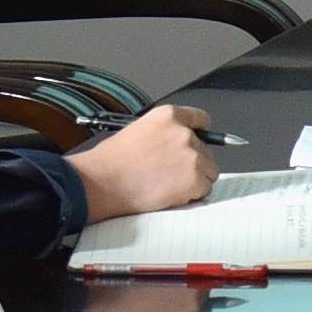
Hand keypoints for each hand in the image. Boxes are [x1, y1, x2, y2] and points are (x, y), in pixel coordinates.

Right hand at [70, 103, 217, 221]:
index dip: (198, 134)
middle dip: (193, 162)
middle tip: (170, 173)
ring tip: (168, 185)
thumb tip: (177, 145)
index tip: (198, 142)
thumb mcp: (138, 130)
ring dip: (195, 180)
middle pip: (206, 150)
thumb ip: (164, 133)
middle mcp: (184, 134)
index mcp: (169, 116)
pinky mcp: (195, 180)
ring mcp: (192, 157)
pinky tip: (169, 194)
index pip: (200, 119)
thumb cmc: (111, 161)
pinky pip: (204, 190)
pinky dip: (192, 196)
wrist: (102, 182)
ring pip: (209, 171)